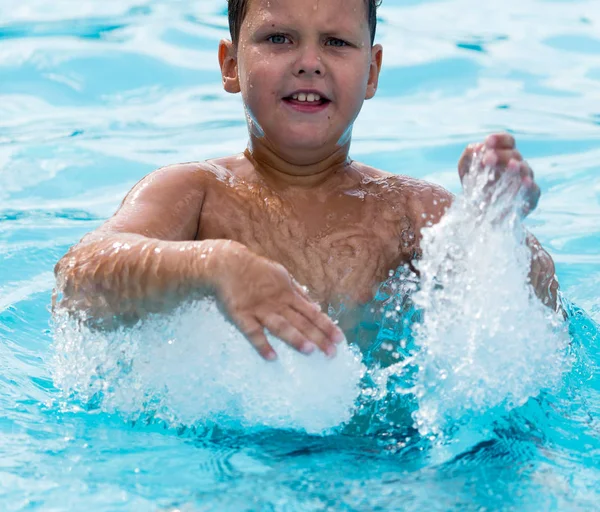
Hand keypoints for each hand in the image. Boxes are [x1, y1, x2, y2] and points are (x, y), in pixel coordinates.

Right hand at [210, 242, 344, 360]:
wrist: (228, 264)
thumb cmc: (257, 271)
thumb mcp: (282, 275)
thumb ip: (299, 292)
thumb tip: (316, 307)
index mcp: (288, 293)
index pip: (312, 313)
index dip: (327, 326)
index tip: (340, 339)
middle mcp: (277, 302)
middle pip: (301, 322)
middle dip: (318, 337)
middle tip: (332, 353)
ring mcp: (259, 309)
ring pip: (280, 326)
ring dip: (295, 338)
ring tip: (309, 350)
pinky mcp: (241, 315)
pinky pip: (253, 332)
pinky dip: (262, 344)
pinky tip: (271, 357)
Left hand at [458, 133, 540, 216]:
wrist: (476, 213)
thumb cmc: (474, 187)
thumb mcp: (466, 170)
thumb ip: (468, 156)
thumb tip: (477, 146)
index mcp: (504, 155)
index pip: (508, 141)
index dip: (500, 139)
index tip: (487, 142)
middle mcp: (517, 166)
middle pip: (514, 155)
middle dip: (500, 155)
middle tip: (487, 158)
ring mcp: (525, 181)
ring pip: (526, 170)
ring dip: (517, 167)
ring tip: (511, 165)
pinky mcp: (529, 199)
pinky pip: (534, 191)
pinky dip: (530, 186)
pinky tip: (525, 182)